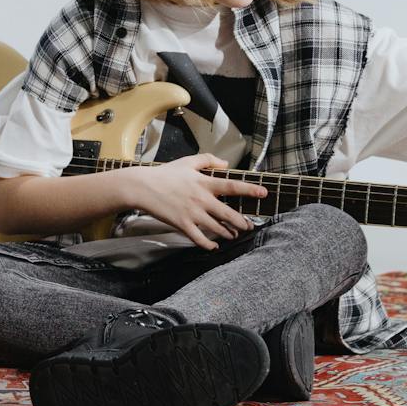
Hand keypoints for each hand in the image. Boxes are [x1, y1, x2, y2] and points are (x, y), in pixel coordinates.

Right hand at [122, 153, 268, 251]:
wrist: (142, 187)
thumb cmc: (164, 174)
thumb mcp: (187, 162)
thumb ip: (208, 160)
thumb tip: (226, 164)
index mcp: (204, 183)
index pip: (232, 186)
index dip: (250, 190)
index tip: (264, 193)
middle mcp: (202, 199)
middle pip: (229, 214)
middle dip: (242, 222)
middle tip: (248, 226)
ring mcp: (192, 213)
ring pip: (217, 228)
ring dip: (228, 233)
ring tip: (232, 235)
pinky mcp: (182, 224)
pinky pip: (199, 238)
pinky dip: (208, 244)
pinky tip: (213, 245)